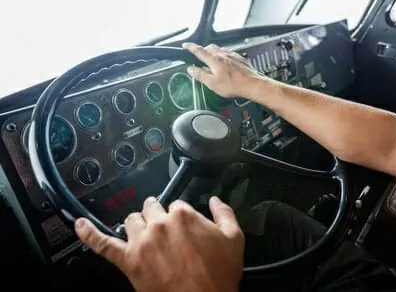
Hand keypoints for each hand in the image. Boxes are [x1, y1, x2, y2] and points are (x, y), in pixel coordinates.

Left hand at [75, 196, 243, 291]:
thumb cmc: (217, 275)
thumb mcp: (234, 239)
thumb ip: (225, 213)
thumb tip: (215, 200)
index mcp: (183, 215)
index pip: (176, 204)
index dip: (180, 216)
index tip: (184, 227)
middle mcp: (159, 224)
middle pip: (151, 209)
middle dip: (158, 217)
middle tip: (165, 232)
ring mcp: (141, 242)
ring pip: (130, 221)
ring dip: (137, 225)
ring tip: (144, 235)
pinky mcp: (128, 261)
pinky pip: (103, 244)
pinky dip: (89, 234)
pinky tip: (79, 225)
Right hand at [182, 42, 263, 97]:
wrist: (252, 84)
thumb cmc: (234, 85)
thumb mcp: (212, 83)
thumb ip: (200, 75)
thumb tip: (190, 70)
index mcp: (214, 60)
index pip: (199, 51)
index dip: (190, 47)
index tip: (185, 45)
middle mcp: (223, 54)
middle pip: (209, 48)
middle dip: (202, 50)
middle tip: (198, 54)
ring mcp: (232, 55)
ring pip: (219, 49)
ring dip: (213, 52)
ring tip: (211, 59)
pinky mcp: (239, 58)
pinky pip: (228, 53)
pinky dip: (223, 55)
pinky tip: (225, 62)